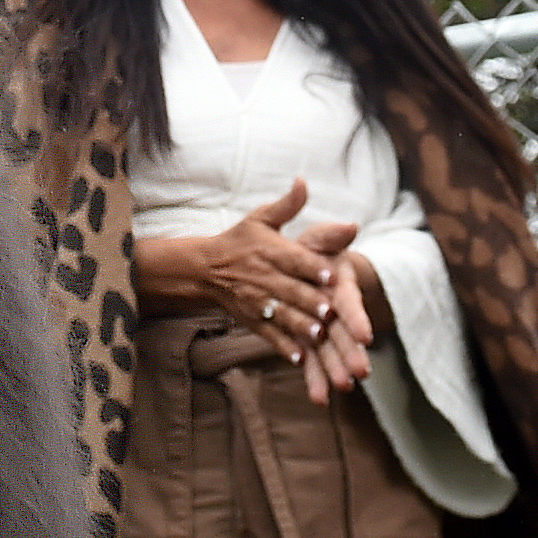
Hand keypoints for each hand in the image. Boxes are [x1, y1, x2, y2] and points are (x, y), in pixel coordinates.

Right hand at [136, 182, 340, 363]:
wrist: (204, 268)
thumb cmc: (240, 241)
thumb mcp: (261, 218)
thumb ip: (288, 204)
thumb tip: (303, 180)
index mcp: (271, 250)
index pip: (296, 259)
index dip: (314, 267)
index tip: (333, 275)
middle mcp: (264, 276)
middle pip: (292, 290)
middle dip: (311, 301)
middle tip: (332, 311)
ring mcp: (258, 301)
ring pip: (283, 315)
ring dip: (301, 326)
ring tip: (319, 335)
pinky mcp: (252, 321)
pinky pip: (270, 335)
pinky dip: (284, 347)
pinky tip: (300, 358)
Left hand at [296, 220, 383, 401]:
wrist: (304, 269)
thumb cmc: (315, 251)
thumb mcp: (319, 239)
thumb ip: (331, 235)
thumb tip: (351, 226)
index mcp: (339, 287)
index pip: (350, 304)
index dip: (358, 318)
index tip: (366, 334)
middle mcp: (335, 311)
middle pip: (345, 334)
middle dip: (351, 353)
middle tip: (360, 373)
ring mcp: (324, 329)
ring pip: (331, 352)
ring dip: (337, 370)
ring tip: (343, 388)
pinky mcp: (310, 341)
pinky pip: (311, 361)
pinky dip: (315, 379)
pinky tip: (320, 399)